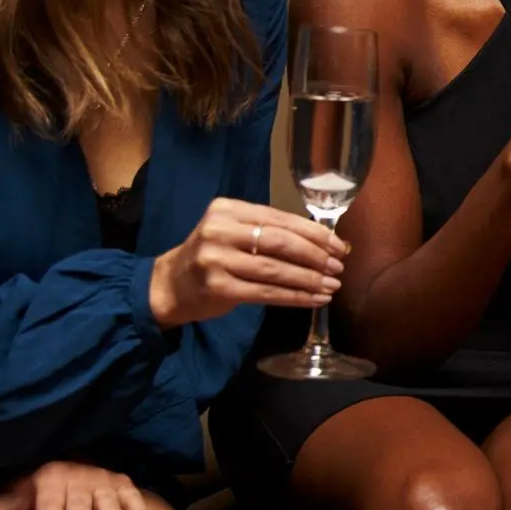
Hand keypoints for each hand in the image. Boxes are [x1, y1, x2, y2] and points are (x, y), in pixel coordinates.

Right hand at [148, 198, 346, 328]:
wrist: (171, 284)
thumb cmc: (213, 256)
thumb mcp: (235, 232)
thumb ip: (270, 232)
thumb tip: (326, 243)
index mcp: (228, 209)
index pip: (280, 218)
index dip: (314, 233)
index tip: (339, 245)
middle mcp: (220, 230)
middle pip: (281, 242)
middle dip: (315, 256)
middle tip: (338, 267)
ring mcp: (216, 259)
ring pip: (276, 270)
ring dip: (309, 280)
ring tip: (332, 286)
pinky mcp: (218, 287)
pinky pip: (266, 293)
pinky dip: (295, 297)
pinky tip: (314, 300)